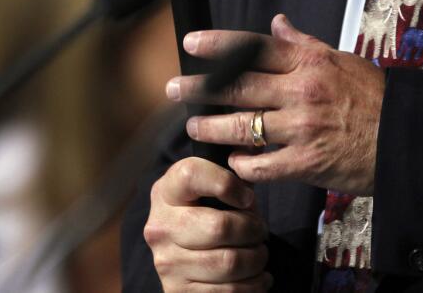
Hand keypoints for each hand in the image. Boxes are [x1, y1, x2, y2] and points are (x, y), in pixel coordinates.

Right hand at [143, 156, 270, 291]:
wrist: (185, 265)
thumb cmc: (208, 217)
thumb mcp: (212, 192)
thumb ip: (229, 173)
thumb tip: (255, 144)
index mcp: (165, 192)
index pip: (192, 173)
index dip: (227, 183)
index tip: (247, 196)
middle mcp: (160, 226)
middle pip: (219, 226)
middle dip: (253, 230)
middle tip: (262, 231)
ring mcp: (166, 262)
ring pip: (229, 262)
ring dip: (257, 260)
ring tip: (261, 254)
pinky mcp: (178, 292)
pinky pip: (228, 292)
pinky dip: (254, 286)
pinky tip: (258, 277)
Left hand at [167, 13, 383, 193]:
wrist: (406, 139)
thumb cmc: (374, 97)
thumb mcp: (340, 59)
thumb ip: (303, 43)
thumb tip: (277, 22)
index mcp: (308, 62)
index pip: (253, 48)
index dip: (218, 45)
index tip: (191, 42)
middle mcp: (300, 91)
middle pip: (237, 86)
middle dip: (200, 88)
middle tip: (173, 89)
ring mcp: (301, 128)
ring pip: (242, 126)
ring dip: (211, 128)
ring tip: (193, 127)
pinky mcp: (306, 163)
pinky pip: (262, 164)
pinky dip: (242, 163)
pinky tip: (232, 161)